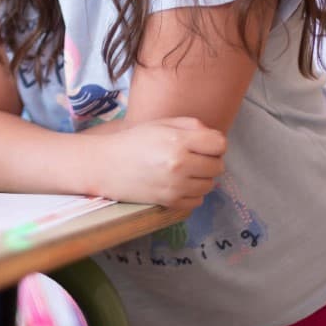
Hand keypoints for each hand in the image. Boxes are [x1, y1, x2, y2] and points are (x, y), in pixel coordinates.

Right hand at [92, 116, 225, 210]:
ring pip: (210, 184)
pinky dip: (193, 193)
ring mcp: (176, 186)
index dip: (213, 143)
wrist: (106, 165)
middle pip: (218, 166)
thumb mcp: (161, 123)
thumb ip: (191, 126)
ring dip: (202, 177)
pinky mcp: (170, 202)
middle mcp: (180, 164)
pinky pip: (198, 200)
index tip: (202, 143)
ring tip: (184, 170)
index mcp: (178, 140)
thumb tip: (215, 139)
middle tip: (192, 156)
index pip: (220, 144)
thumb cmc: (133, 141)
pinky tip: (179, 184)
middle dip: (209, 160)